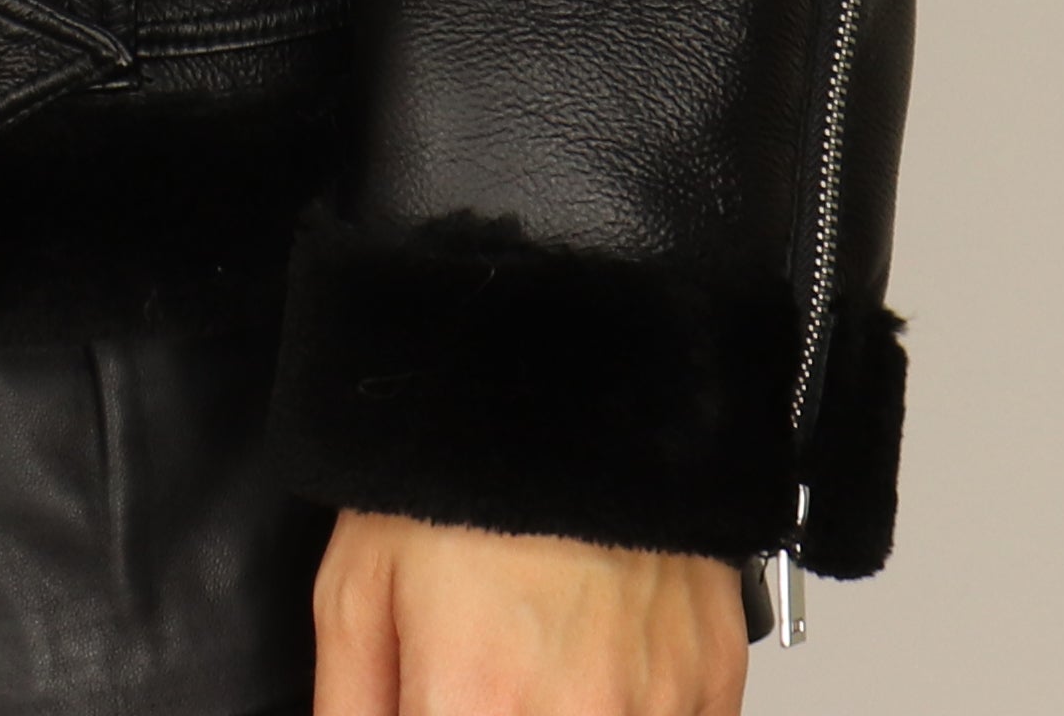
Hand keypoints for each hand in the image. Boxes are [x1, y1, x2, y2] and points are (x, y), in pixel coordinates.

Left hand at [311, 511, 747, 715]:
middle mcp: (577, 714)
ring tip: (537, 656)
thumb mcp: (355, 583)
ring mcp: (659, 703)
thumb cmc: (457, 469)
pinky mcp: (714, 678)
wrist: (569, 382)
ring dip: (568, 704)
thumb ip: (349, 701)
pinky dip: (638, 706)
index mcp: (477, 701)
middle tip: (486, 672)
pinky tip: (598, 662)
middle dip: (496, 707)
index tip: (433, 699)